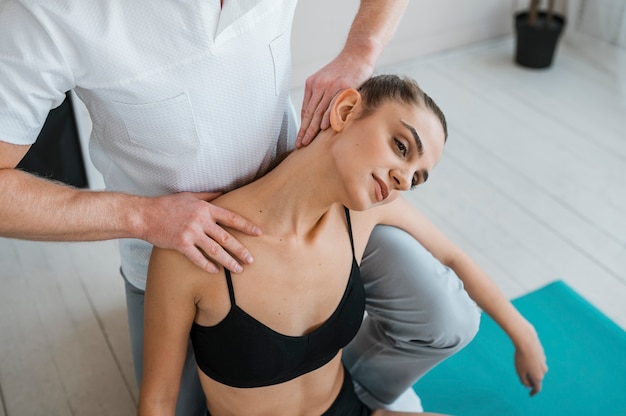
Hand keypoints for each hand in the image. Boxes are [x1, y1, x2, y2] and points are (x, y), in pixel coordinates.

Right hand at [141, 191, 260, 273]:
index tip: (258, 233)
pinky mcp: (180, 244)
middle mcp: (200, 221)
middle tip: (251, 260)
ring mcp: (191, 233)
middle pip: (226, 237)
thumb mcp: (189, 196)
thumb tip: (224, 194)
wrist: (144, 215)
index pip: (231, 217)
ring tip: (239, 269)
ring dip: (228, 261)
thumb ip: (208, 196)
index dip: (246, 226)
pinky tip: (216, 272)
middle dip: (241, 250)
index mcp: (205, 208)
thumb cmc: (167, 205)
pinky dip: (207, 266)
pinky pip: (198, 258)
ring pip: (215, 250)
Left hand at [296, 52, 372, 147]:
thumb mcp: (328, 80)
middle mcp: (319, 85)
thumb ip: (322, 96)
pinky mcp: (344, 86)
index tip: (299, 139)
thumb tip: (319, 117)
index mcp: (312, 84)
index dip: (302, 126)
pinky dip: (329, 116)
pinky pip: (334, 104)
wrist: (358, 53)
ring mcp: (331, 86)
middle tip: (300, 145)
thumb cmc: (345, 70)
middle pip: (310, 112)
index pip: (305, 110)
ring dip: (313, 128)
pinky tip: (324, 127)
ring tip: (308, 141)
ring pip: (319, 111)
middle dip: (304, 131)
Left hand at [514, 327, 547, 395]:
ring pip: (536, 369)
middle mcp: (543, 371)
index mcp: (538, 377)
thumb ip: (524, 380)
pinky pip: (536, 361)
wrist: (526, 341)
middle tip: (521, 375)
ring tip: (521, 362)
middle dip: (530, 379)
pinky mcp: (542, 354)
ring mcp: (544, 362)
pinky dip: (531, 361)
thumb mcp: (520, 371)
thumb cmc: (521, 357)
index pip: (537, 388)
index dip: (533, 392)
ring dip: (530, 369)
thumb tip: (528, 385)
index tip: (530, 394)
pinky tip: (525, 355)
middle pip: (536, 378)